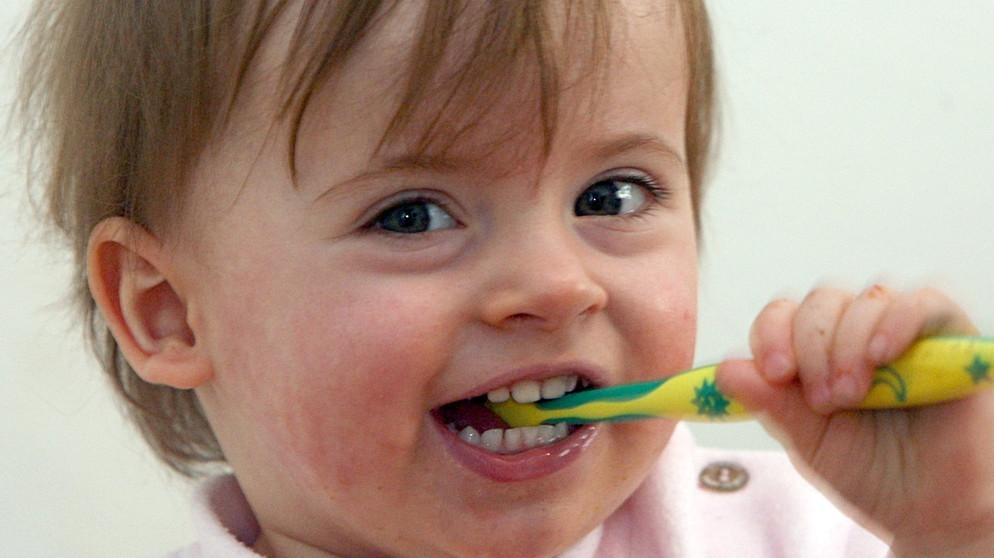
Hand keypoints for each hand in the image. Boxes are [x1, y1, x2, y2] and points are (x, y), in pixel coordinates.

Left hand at [716, 285, 993, 556]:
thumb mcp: (810, 442)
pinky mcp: (950, 336)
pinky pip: (924, 302)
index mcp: (813, 354)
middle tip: (822, 400)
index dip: (771, 335)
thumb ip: (770, 404)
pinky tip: (881, 354)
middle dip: (810, 346)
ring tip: (851, 394)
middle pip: (819, 302)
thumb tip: (724, 370)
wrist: (934, 512)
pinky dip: (897, 321)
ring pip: (865, 299)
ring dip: (848, 343)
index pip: (781, 317)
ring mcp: (902, 331)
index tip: (775, 373)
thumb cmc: (871, 474)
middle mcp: (854, 334)